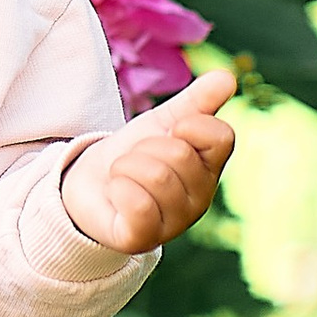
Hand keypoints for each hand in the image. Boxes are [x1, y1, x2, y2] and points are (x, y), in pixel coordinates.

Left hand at [60, 68, 235, 253]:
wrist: (88, 183)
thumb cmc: (133, 154)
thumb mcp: (162, 122)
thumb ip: (196, 102)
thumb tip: (227, 77)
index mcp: (210, 169)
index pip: (221, 136)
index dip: (188, 124)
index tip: (170, 132)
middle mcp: (199, 199)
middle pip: (179, 154)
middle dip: (145, 147)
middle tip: (136, 159)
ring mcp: (173, 223)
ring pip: (155, 175)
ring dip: (126, 166)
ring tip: (123, 175)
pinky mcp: (142, 239)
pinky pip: (138, 204)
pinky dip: (118, 188)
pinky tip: (117, 193)